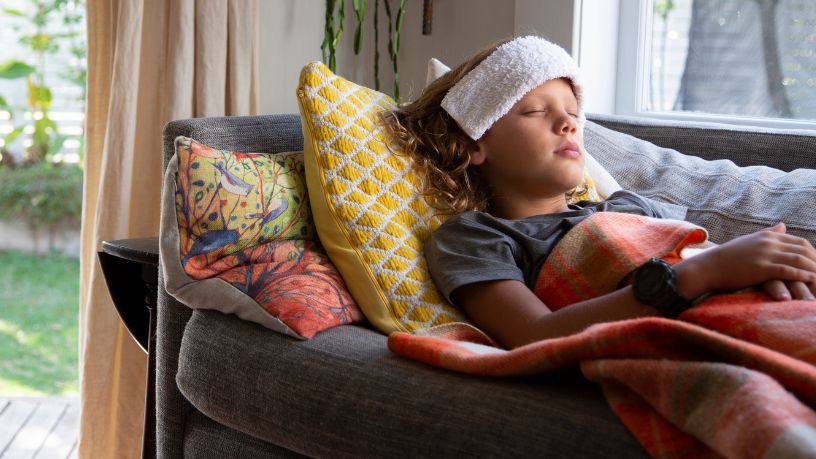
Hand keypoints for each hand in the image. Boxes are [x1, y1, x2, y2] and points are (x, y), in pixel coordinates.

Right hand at [675, 223, 815, 298]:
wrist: (707, 267)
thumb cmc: (727, 258)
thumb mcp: (750, 241)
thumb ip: (768, 233)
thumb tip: (783, 225)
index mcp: (767, 236)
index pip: (799, 242)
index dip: (813, 254)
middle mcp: (768, 243)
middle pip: (803, 250)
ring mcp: (765, 254)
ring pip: (798, 260)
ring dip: (814, 270)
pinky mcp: (761, 268)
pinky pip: (787, 270)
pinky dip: (802, 275)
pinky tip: (811, 279)